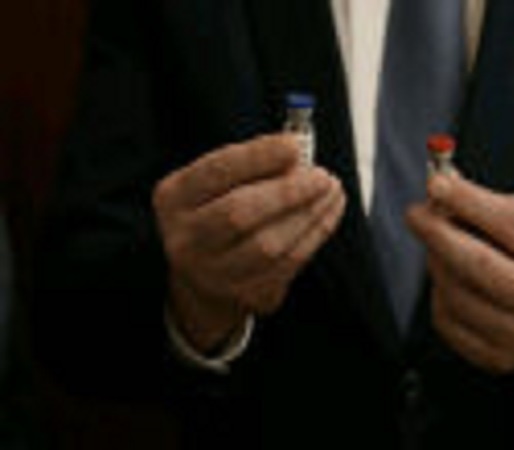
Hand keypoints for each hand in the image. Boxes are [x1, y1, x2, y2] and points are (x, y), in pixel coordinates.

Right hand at [153, 134, 345, 351]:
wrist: (205, 277)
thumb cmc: (220, 211)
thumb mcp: (220, 183)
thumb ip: (252, 165)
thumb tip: (298, 152)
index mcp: (174, 198)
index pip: (216, 171)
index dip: (258, 156)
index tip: (294, 144)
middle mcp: (186, 238)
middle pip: (239, 213)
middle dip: (287, 191)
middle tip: (321, 176)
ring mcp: (213, 272)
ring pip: (268, 245)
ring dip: (308, 214)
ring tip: (331, 190)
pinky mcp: (246, 293)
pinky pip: (288, 264)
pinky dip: (315, 234)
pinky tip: (328, 212)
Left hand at [407, 175, 513, 374]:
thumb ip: (488, 207)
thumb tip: (440, 190)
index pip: (509, 224)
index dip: (467, 201)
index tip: (436, 183)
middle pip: (475, 263)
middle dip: (437, 232)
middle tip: (417, 214)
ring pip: (453, 290)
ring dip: (437, 263)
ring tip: (444, 250)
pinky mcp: (495, 358)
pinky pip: (445, 318)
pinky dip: (441, 294)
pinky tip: (454, 283)